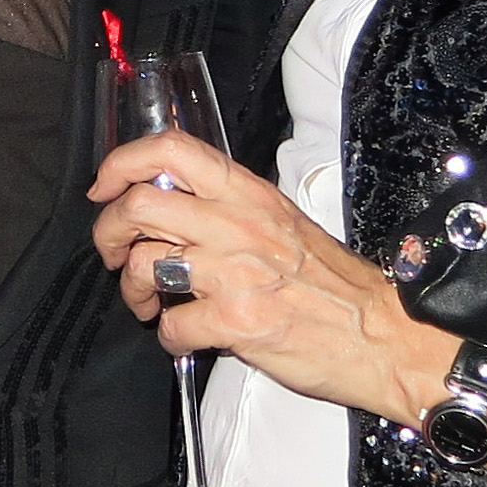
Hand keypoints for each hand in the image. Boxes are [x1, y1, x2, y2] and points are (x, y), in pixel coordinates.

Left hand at [86, 128, 459, 425]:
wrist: (381, 334)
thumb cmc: (335, 284)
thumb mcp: (284, 222)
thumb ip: (233, 209)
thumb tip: (177, 204)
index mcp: (249, 194)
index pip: (171, 150)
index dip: (122, 162)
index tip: (105, 186)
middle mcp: (238, 225)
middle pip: (139, 204)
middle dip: (110, 232)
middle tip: (117, 253)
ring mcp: (234, 273)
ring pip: (146, 265)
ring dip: (135, 290)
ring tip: (151, 302)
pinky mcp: (236, 322)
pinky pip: (171, 326)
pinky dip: (169, 336)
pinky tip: (186, 336)